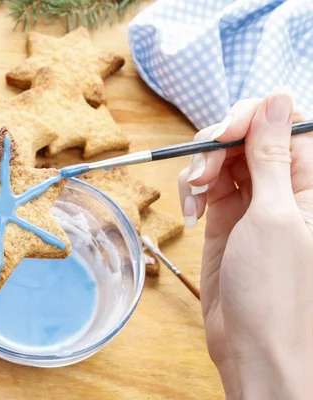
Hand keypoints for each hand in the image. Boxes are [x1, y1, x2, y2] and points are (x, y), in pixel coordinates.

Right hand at [178, 90, 312, 398]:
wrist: (253, 346)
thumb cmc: (276, 290)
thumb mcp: (274, 216)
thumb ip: (271, 156)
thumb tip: (278, 99)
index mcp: (311, 182)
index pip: (286, 123)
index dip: (252, 117)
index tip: (224, 133)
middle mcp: (283, 186)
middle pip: (248, 135)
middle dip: (218, 144)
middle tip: (202, 173)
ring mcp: (252, 201)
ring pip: (222, 158)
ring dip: (200, 168)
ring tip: (194, 197)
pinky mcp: (225, 218)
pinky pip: (205, 184)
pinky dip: (191, 189)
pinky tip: (191, 212)